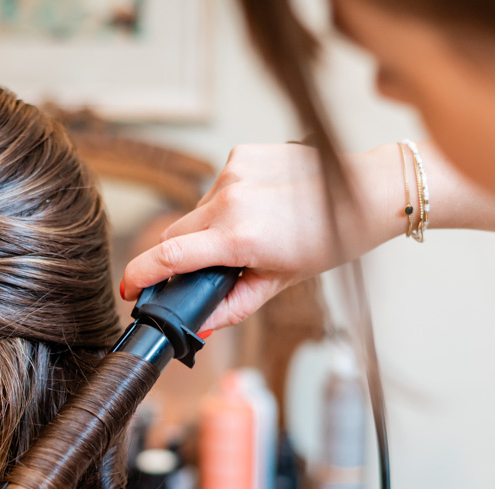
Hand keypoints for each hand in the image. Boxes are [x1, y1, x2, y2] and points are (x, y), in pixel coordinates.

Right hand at [122, 143, 402, 330]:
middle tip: (198, 275)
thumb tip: (200, 328)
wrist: (365, 192)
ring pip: (197, 211)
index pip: (167, 257)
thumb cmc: (330, 240)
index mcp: (238, 238)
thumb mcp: (280, 283)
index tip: (129, 291)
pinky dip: (227, 203)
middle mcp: (229, 201)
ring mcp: (234, 173)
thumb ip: (232, 306)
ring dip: (208, 229)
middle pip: (175, 234)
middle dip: (177, 258)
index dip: (139, 276)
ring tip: (250, 235)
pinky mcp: (241, 154)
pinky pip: (217, 187)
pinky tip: (258, 207)